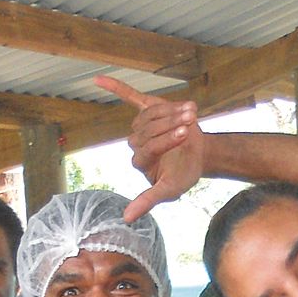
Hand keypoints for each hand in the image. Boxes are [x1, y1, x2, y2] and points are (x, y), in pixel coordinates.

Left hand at [97, 74, 204, 219]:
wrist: (200, 155)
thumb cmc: (185, 174)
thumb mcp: (170, 190)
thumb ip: (148, 200)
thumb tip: (126, 218)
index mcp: (141, 161)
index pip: (149, 146)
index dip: (167, 140)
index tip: (186, 135)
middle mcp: (137, 142)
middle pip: (150, 128)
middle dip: (172, 124)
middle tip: (191, 122)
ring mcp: (142, 125)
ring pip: (151, 113)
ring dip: (172, 110)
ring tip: (190, 113)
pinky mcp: (148, 109)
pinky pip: (129, 97)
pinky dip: (115, 87)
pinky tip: (97, 78)